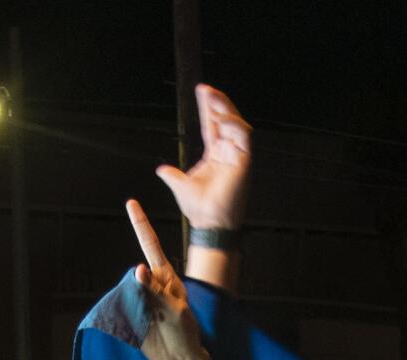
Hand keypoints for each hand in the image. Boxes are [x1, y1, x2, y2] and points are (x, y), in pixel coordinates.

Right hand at [126, 200, 204, 359]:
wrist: (179, 358)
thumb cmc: (184, 331)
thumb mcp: (175, 310)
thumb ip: (156, 290)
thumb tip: (138, 268)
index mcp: (165, 277)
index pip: (151, 245)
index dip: (141, 224)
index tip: (131, 203)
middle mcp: (151, 283)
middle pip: (137, 270)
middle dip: (140, 285)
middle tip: (160, 310)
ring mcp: (140, 296)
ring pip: (127, 287)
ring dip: (136, 301)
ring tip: (156, 322)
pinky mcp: (130, 312)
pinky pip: (121, 304)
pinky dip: (125, 310)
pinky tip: (142, 324)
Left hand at [155, 84, 252, 230]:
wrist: (209, 225)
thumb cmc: (199, 210)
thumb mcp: (180, 187)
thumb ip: (172, 176)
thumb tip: (162, 169)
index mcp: (216, 156)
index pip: (212, 126)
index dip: (207, 108)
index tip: (201, 90)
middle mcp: (228, 153)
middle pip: (226, 120)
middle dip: (218, 102)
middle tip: (206, 88)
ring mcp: (238, 157)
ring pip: (237, 125)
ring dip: (226, 109)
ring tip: (212, 97)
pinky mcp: (245, 163)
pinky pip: (244, 138)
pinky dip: (235, 126)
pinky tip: (222, 118)